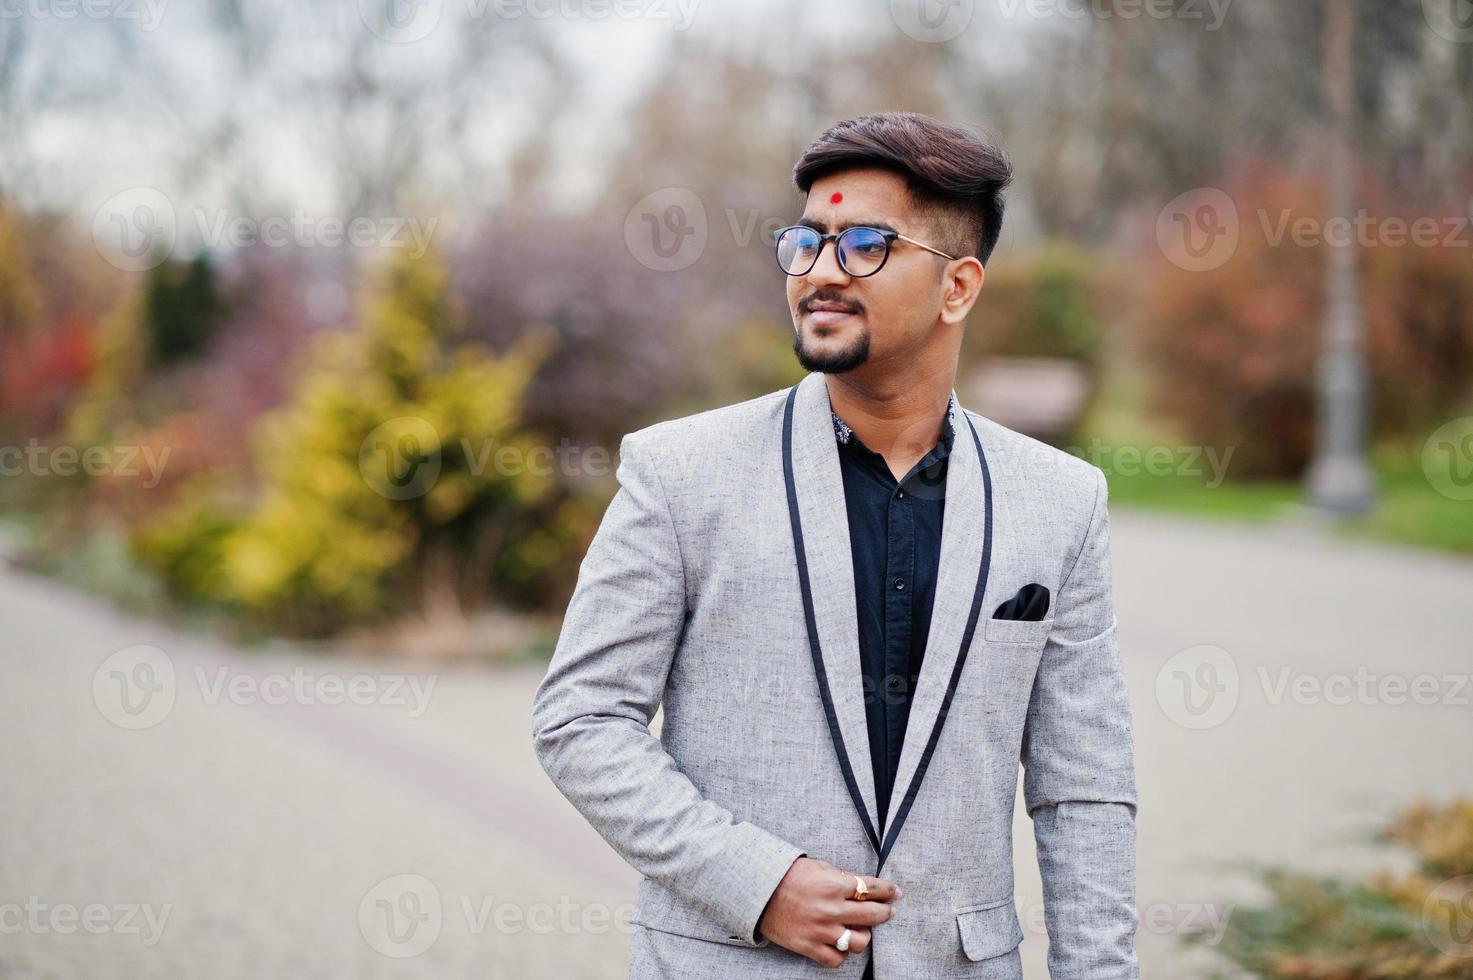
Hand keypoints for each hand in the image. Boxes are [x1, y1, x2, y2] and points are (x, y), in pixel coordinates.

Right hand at [757, 857, 901, 967]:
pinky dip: (841, 953)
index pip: (871, 888)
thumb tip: (861, 885)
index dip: (888, 890)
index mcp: (834, 885)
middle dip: (886, 911)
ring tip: (862, 930)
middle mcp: (832, 909)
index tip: (895, 892)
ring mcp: (821, 930)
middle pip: (873, 914)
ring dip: (864, 935)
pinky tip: (841, 944)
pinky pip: (836, 959)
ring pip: (859, 942)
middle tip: (889, 910)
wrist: (758, 891)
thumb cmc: (788, 876)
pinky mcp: (809, 947)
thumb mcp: (818, 867)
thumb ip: (841, 877)